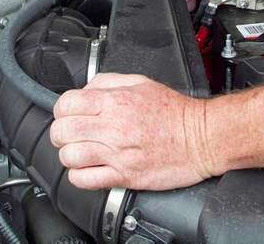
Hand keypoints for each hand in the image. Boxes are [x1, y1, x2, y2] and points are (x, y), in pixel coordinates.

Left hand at [50, 73, 214, 189]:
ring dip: (69, 155)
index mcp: (116, 101)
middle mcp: (114, 127)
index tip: (68, 113)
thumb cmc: (175, 112)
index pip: (67, 104)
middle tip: (70, 133)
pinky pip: (85, 180)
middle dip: (61, 132)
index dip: (62, 109)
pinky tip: (87, 169)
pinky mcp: (124, 176)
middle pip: (62, 131)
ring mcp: (118, 153)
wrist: (202, 137)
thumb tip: (85, 89)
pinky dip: (79, 176)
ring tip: (79, 152)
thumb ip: (109, 81)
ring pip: (70, 156)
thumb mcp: (142, 82)